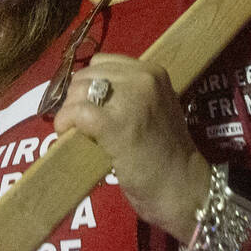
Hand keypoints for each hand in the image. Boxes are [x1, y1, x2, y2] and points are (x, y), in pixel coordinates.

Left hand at [53, 53, 209, 240]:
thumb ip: (128, 95)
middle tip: (77, 121)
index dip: (89, 83)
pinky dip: (66, 123)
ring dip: (69, 111)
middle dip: (75, 97)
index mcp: (153, 71)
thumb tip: (86, 93)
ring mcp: (131, 100)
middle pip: (87, 75)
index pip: (102, 62)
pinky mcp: (116, 124)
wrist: (184, 187)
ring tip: (73, 129)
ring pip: (79, 91)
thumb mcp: (155, 109)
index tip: (87, 104)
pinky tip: (67, 134)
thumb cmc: (167, 155)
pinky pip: (77, 113)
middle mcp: (143, 78)